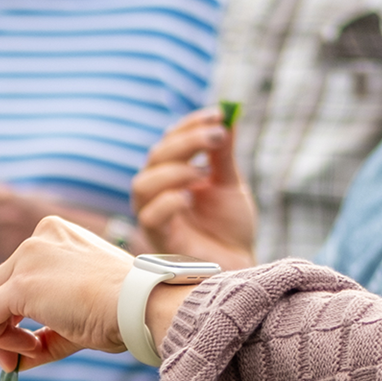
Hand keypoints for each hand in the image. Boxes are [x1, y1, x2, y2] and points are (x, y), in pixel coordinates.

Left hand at [0, 215, 142, 375]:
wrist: (144, 306)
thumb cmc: (124, 310)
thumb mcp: (78, 312)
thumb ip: (45, 330)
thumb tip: (14, 360)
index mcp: (55, 234)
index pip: (17, 275)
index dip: (17, 313)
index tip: (35, 340)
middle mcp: (38, 237)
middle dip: (4, 326)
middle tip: (25, 353)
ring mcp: (28, 258)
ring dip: (1, 336)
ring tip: (30, 354)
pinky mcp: (21, 285)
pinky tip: (26, 353)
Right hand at [129, 111, 255, 265]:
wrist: (239, 266)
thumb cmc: (228, 228)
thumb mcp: (229, 185)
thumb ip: (222, 155)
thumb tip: (228, 117)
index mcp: (172, 176)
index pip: (170, 140)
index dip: (190, 124)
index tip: (219, 114)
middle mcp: (157, 193)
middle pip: (155, 157)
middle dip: (186, 142)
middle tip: (218, 136)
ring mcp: (154, 216)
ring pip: (143, 185)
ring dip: (174, 171)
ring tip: (203, 174)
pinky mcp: (158, 240)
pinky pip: (149, 217)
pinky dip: (169, 201)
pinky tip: (192, 198)